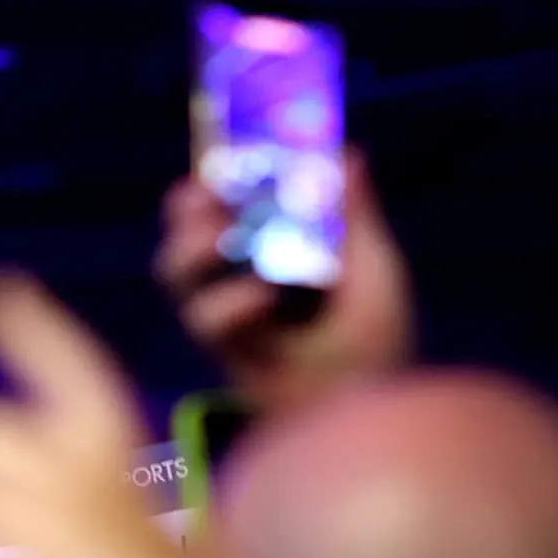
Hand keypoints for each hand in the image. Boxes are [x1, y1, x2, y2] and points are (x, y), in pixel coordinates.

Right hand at [153, 151, 416, 417]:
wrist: (377, 405)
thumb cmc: (380, 342)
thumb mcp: (374, 266)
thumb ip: (355, 213)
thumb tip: (347, 152)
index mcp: (272, 251)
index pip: (226, 203)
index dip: (215, 177)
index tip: (223, 153)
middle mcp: (240, 280)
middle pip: (185, 232)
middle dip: (188, 208)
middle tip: (208, 191)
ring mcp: (230, 318)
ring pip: (177, 274)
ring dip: (189, 247)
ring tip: (219, 236)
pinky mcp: (228, 357)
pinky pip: (206, 321)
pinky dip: (229, 302)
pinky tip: (262, 297)